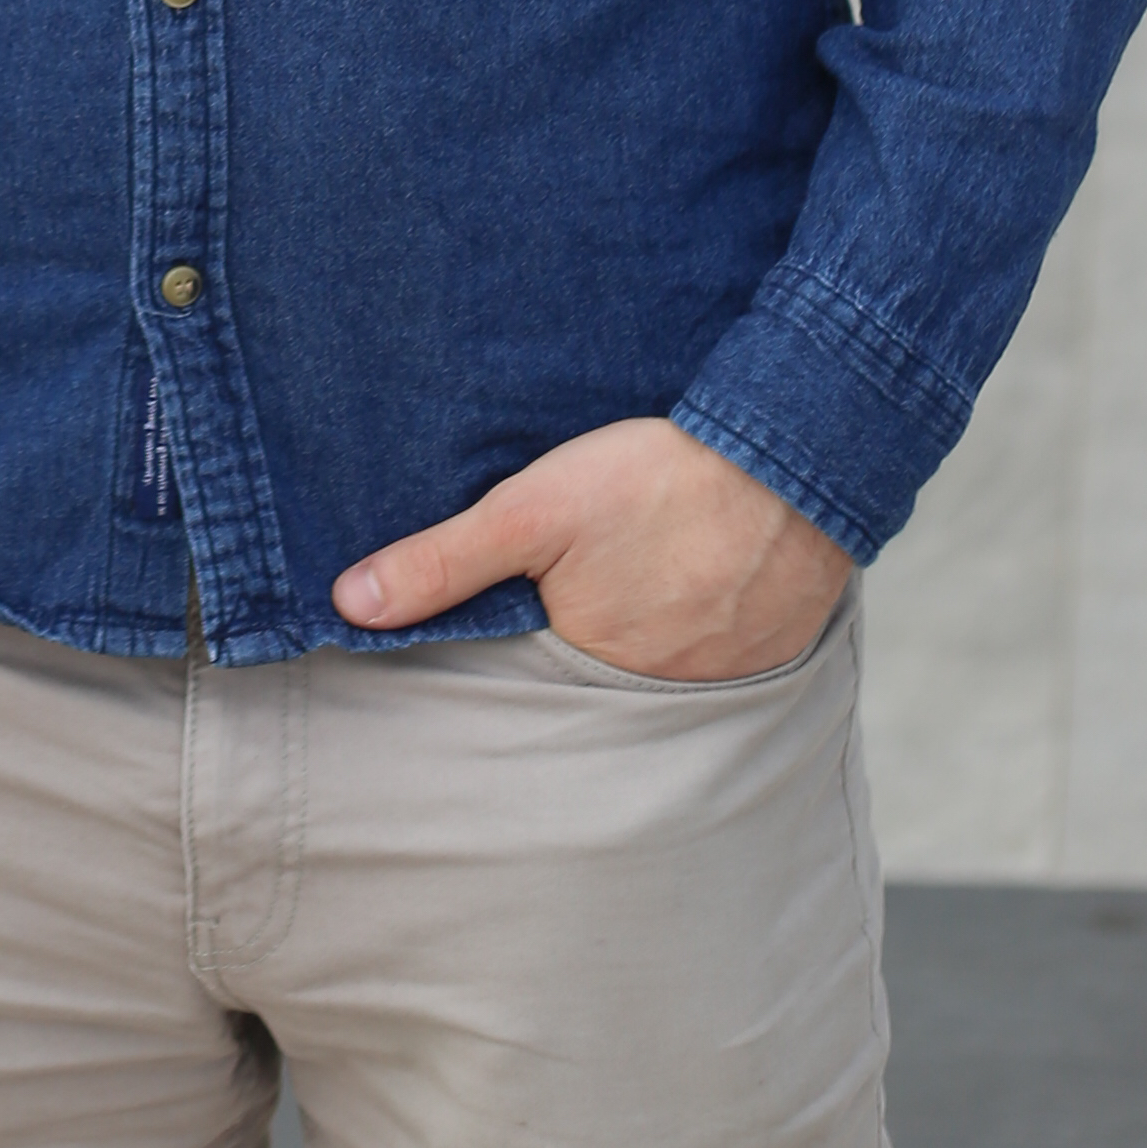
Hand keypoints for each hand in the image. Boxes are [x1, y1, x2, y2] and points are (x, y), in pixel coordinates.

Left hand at [330, 415, 852, 682]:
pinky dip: (702, 626)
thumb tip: (351, 605)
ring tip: (633, 580)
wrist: (795, 456)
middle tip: (576, 587)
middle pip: (595, 674)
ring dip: (643, 632)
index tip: (504, 611)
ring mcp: (721, 675)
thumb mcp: (532, 510)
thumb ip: (443, 562)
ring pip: (659, 662)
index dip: (513, 641)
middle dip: (577, 643)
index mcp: (589, 665)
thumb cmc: (658, 480)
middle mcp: (656, 691)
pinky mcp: (771, 648)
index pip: (529, 675)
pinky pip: (720, 652)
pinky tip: (691, 580)